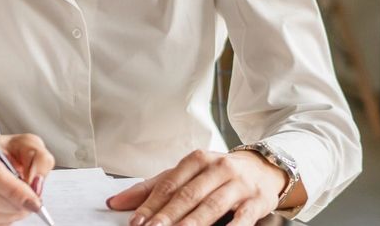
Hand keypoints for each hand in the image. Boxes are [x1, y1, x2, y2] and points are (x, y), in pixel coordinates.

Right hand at [0, 133, 53, 224]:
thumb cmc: (8, 152)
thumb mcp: (28, 145)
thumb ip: (38, 159)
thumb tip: (35, 183)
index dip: (13, 189)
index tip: (34, 200)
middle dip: (14, 205)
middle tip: (31, 205)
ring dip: (8, 215)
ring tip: (19, 206)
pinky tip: (5, 210)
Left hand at [106, 149, 286, 225]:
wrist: (263, 168)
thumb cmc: (218, 173)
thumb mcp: (186, 173)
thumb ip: (152, 187)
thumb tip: (117, 202)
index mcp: (197, 160)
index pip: (169, 184)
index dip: (152, 204)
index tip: (137, 221)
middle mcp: (218, 168)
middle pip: (188, 195)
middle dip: (168, 215)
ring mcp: (238, 184)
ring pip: (212, 205)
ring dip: (193, 223)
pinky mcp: (257, 201)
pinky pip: (243, 217)